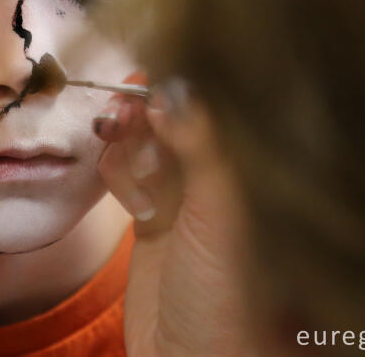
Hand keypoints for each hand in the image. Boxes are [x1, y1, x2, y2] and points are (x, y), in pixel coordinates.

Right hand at [97, 78, 251, 355]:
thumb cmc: (227, 292)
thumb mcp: (221, 213)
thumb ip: (202, 145)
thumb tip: (172, 84)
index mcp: (251, 167)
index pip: (214, 102)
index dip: (178, 80)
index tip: (145, 72)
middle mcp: (218, 174)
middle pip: (174, 116)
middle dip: (143, 105)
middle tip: (118, 108)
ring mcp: (183, 196)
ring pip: (146, 141)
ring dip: (124, 136)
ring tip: (113, 142)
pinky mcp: (151, 218)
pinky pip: (128, 173)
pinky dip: (116, 167)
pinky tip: (118, 183)